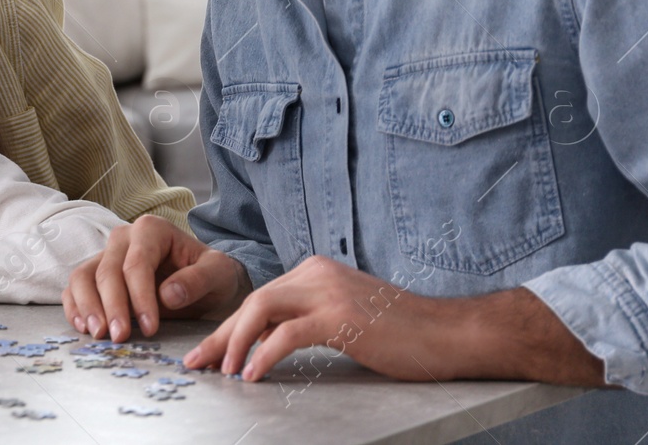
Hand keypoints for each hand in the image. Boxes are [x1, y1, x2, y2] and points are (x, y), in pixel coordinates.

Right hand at [62, 214, 248, 341]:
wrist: (203, 278)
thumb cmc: (210, 273)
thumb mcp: (218, 273)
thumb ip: (198, 280)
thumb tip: (168, 295)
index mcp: (151, 230)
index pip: (137, 264)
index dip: (140, 297)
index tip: (150, 328)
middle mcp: (122, 238)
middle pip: (107, 271)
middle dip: (112, 306)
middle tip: (120, 337)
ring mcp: (105, 255)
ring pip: (83, 277)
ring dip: (87, 307)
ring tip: (99, 335)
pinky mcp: (95, 274)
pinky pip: (75, 288)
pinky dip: (75, 307)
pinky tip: (84, 328)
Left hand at [184, 255, 606, 386]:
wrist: (450, 334)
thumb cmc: (402, 333)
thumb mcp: (345, 319)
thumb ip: (308, 322)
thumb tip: (268, 345)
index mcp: (315, 272)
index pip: (260, 299)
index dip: (229, 327)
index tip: (208, 352)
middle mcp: (316, 273)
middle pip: (251, 302)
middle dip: (220, 335)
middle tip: (198, 363)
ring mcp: (327, 291)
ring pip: (260, 311)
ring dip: (234, 343)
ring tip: (223, 372)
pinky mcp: (339, 316)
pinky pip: (286, 334)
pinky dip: (263, 355)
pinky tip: (253, 375)